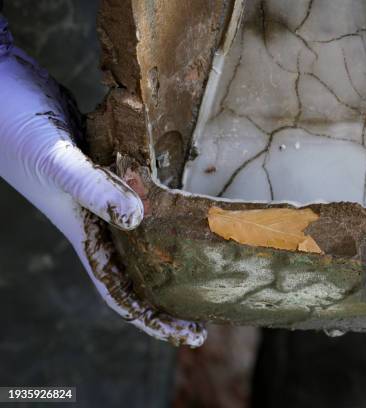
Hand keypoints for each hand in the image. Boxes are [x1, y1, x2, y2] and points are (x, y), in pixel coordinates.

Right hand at [0, 16, 205, 346]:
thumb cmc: (13, 120)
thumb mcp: (53, 156)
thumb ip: (89, 186)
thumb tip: (136, 219)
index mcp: (83, 230)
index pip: (122, 290)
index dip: (155, 319)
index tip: (192, 338)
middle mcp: (96, 219)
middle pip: (139, 271)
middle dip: (173, 296)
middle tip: (216, 306)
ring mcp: (104, 194)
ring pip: (144, 237)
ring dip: (173, 256)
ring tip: (213, 264)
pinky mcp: (110, 166)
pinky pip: (144, 199)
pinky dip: (166, 210)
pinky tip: (191, 205)